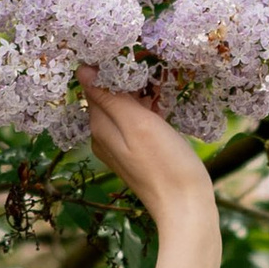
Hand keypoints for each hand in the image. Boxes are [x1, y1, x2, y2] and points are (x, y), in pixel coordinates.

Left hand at [80, 73, 218, 232]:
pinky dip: (148, 112)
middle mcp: (103, 137)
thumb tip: (82, 70)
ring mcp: (120, 148)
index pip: (95, 84)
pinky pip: (136, 123)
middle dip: (128, 81)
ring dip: (141, 97)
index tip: (136, 59)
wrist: (186, 208)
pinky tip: (163, 111)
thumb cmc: (166, 164)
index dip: (114, 68)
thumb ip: (109, 97)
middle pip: (110, 96)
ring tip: (162, 90)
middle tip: (154, 73)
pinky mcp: (137, 154)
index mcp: (99, 127)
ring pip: (125, 109)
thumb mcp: (137, 124)